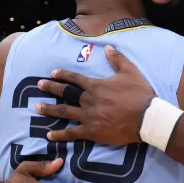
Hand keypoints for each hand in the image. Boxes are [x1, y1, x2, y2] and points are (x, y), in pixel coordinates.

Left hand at [36, 45, 153, 145]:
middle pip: (65, 93)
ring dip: (49, 109)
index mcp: (96, 86)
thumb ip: (118, 59)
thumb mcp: (131, 72)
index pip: (75, 78)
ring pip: (64, 112)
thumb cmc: (140, 94)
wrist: (147, 118)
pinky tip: (49, 135)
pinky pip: (71, 134)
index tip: (52, 73)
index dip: (62, 75)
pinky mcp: (92, 132)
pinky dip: (59, 135)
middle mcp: (88, 100)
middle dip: (50, 88)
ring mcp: (88, 117)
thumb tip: (108, 47)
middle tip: (38, 86)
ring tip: (37, 107)